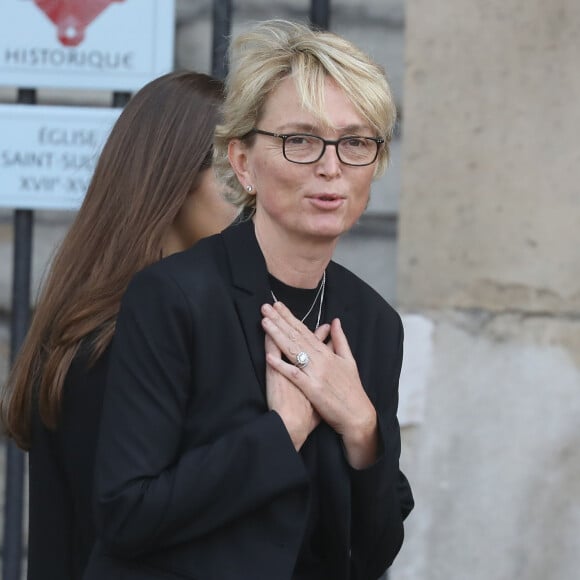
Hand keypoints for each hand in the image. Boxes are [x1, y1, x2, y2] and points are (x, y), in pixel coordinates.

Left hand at [261, 302, 378, 467]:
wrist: (358, 415)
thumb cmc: (353, 390)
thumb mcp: (349, 361)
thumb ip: (340, 340)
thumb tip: (335, 321)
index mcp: (328, 353)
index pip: (305, 331)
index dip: (290, 317)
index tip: (277, 306)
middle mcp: (321, 360)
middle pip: (296, 336)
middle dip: (280, 321)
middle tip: (265, 307)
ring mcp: (316, 373)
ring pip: (293, 350)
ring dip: (277, 336)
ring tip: (265, 323)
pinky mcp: (312, 389)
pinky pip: (294, 375)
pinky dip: (282, 366)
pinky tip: (269, 357)